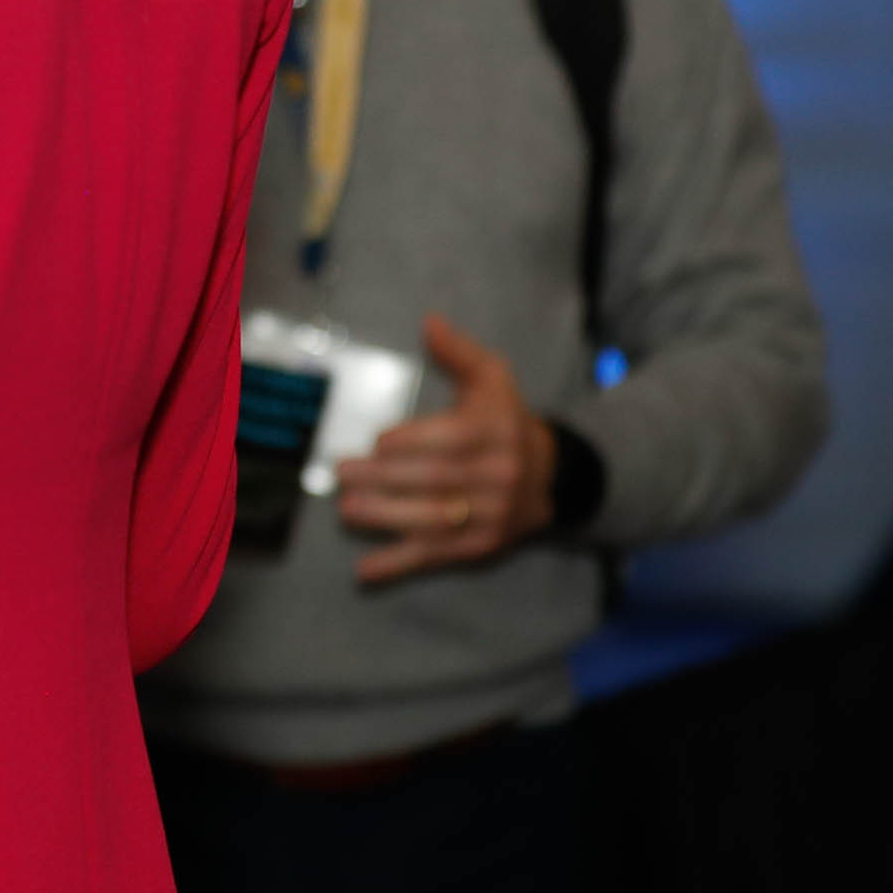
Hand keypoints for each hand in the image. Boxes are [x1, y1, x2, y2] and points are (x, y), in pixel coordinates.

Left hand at [331, 315, 555, 584]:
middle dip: (384, 479)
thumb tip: (429, 322)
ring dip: (386, 518)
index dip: (414, 442)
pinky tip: (364, 571)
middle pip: (436, 481)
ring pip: (433, 521)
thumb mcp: (492, 378)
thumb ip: (459, 352)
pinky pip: (436, 557)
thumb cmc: (503, 419)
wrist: (551, 475)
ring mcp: (489, 517)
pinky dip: (398, 566)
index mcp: (495, 433)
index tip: (378, 441)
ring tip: (346, 511)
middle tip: (341, 472)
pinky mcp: (478, 547)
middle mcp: (497, 477)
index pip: (453, 440)